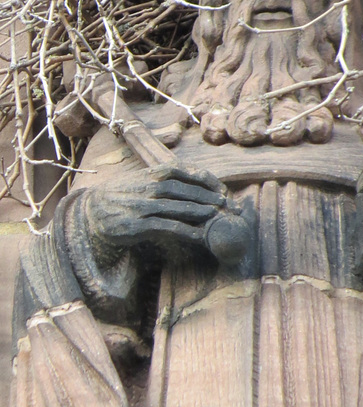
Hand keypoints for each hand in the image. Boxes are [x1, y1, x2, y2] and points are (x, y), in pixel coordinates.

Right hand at [84, 163, 227, 258]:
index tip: (221, 188)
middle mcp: (148, 187)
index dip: (204, 179)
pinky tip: (199, 235)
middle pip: (184, 189)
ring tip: (218, 215)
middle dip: (208, 196)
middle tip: (227, 203)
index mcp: (151, 173)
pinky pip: (166, 227)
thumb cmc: (123, 195)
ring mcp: (142, 206)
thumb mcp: (142, 179)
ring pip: (176, 207)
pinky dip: (184, 230)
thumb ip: (165, 177)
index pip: (183, 171)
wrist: (91, 211)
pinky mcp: (137, 226)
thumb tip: (195, 177)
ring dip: (200, 211)